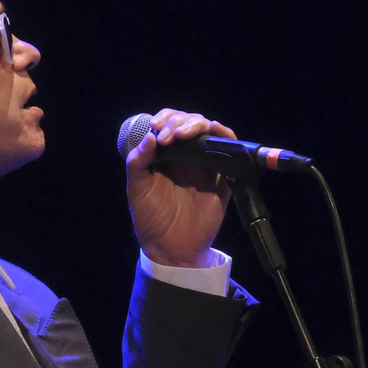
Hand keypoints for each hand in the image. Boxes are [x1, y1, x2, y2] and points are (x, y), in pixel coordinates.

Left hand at [124, 109, 234, 268]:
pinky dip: (224, 135)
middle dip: (179, 121)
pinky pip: (230, 150)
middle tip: (168, 136)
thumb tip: (150, 136)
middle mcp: (187, 157)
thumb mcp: (137, 189)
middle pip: (190, 123)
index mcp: (166, 156)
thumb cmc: (151, 219)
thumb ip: (138, 162)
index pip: (169, 124)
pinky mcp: (221, 177)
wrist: (171, 248)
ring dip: (197, 125)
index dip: (165, 118)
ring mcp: (205, 166)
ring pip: (209, 131)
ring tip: (182, 135)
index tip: (156, 128)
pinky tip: (212, 132)